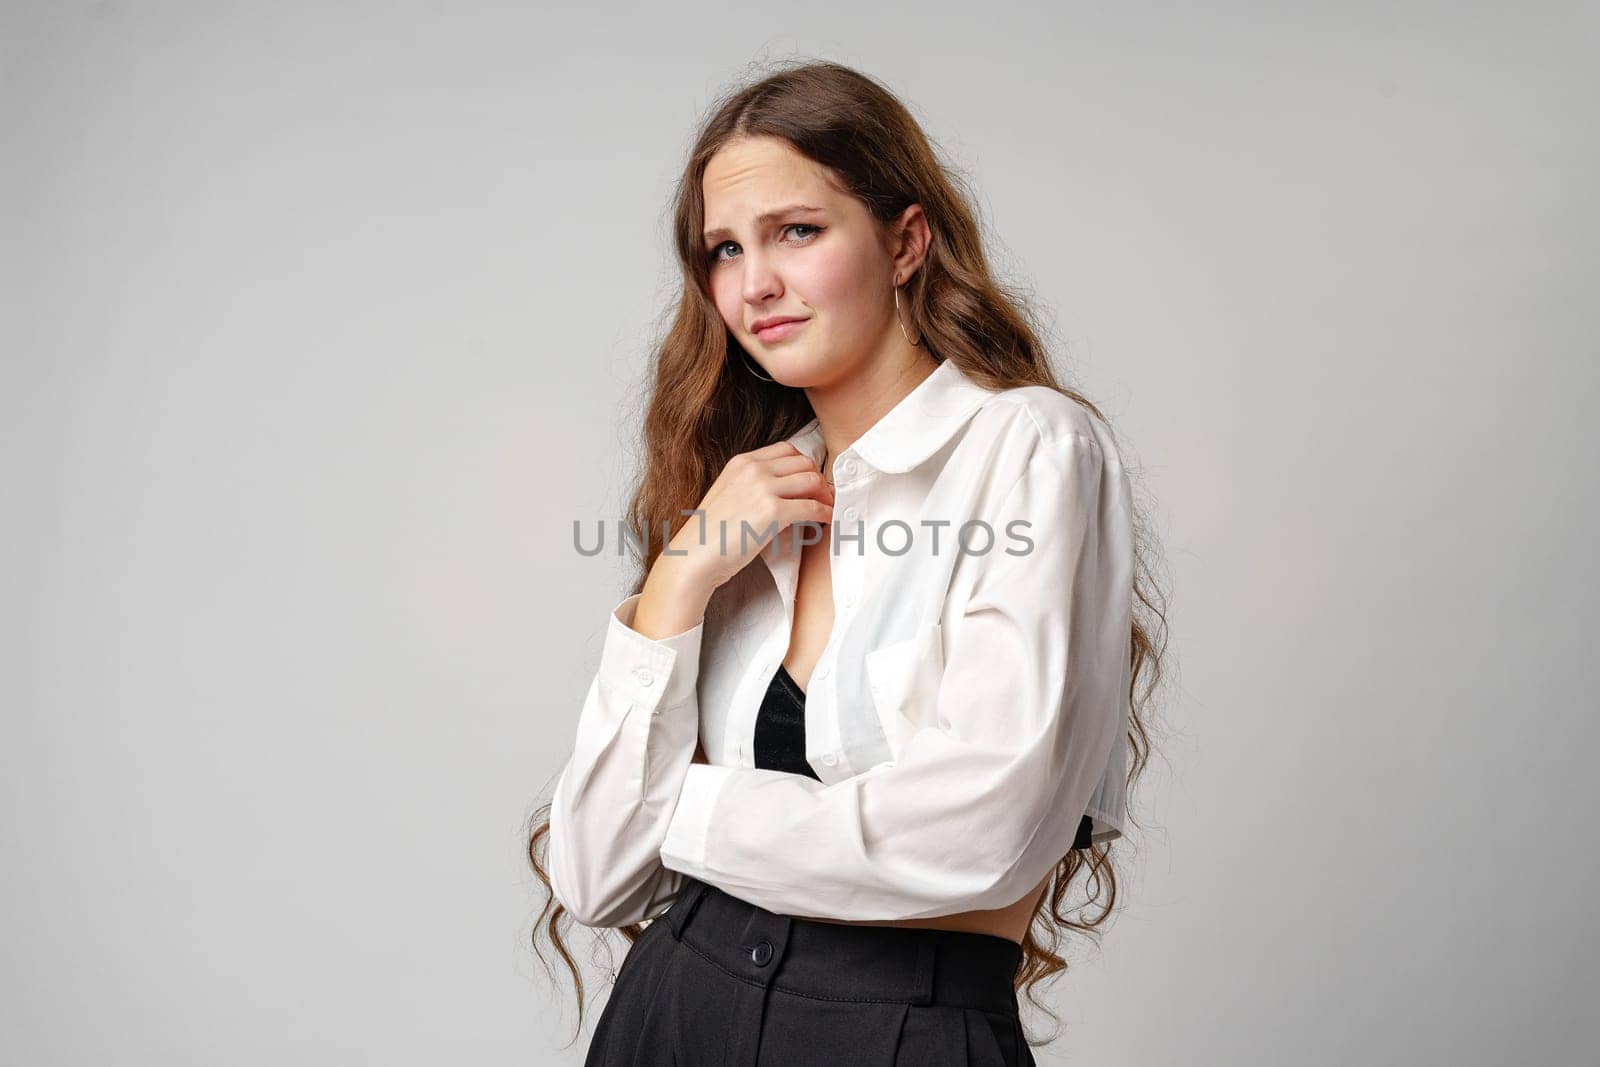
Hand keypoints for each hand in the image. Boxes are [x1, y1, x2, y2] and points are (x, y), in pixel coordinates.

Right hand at [661, 441, 834, 593]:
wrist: (694, 556)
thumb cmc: (710, 534)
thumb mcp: (727, 494)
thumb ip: (751, 485)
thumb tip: (782, 492)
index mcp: (742, 462)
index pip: (786, 450)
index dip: (803, 465)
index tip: (810, 482)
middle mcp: (753, 469)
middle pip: (803, 462)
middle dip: (818, 478)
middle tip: (824, 497)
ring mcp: (763, 488)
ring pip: (811, 480)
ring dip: (825, 495)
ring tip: (828, 509)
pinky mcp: (772, 511)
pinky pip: (812, 507)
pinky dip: (825, 513)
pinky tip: (826, 521)